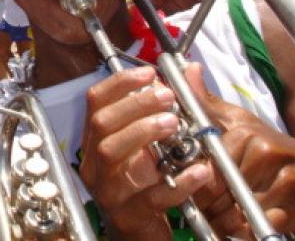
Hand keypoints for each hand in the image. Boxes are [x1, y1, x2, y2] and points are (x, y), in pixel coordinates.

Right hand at [79, 66, 214, 238]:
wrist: (144, 238)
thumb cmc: (149, 188)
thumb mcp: (159, 146)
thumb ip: (174, 109)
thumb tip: (191, 70)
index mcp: (97, 143)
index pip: (95, 103)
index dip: (120, 84)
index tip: (148, 73)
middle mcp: (95, 164)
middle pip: (102, 124)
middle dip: (135, 104)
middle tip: (167, 97)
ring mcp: (107, 191)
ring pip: (113, 154)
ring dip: (144, 133)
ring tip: (175, 124)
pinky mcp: (128, 217)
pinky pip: (149, 197)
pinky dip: (177, 183)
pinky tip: (200, 171)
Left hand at [185, 65, 294, 236]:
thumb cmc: (264, 143)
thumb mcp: (235, 120)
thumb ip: (205, 101)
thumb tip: (188, 68)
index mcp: (246, 133)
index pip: (208, 167)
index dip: (199, 183)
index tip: (198, 187)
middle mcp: (267, 152)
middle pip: (222, 192)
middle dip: (211, 205)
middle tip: (211, 207)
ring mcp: (287, 179)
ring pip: (240, 211)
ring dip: (229, 220)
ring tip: (228, 215)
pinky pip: (264, 224)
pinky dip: (251, 230)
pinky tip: (248, 223)